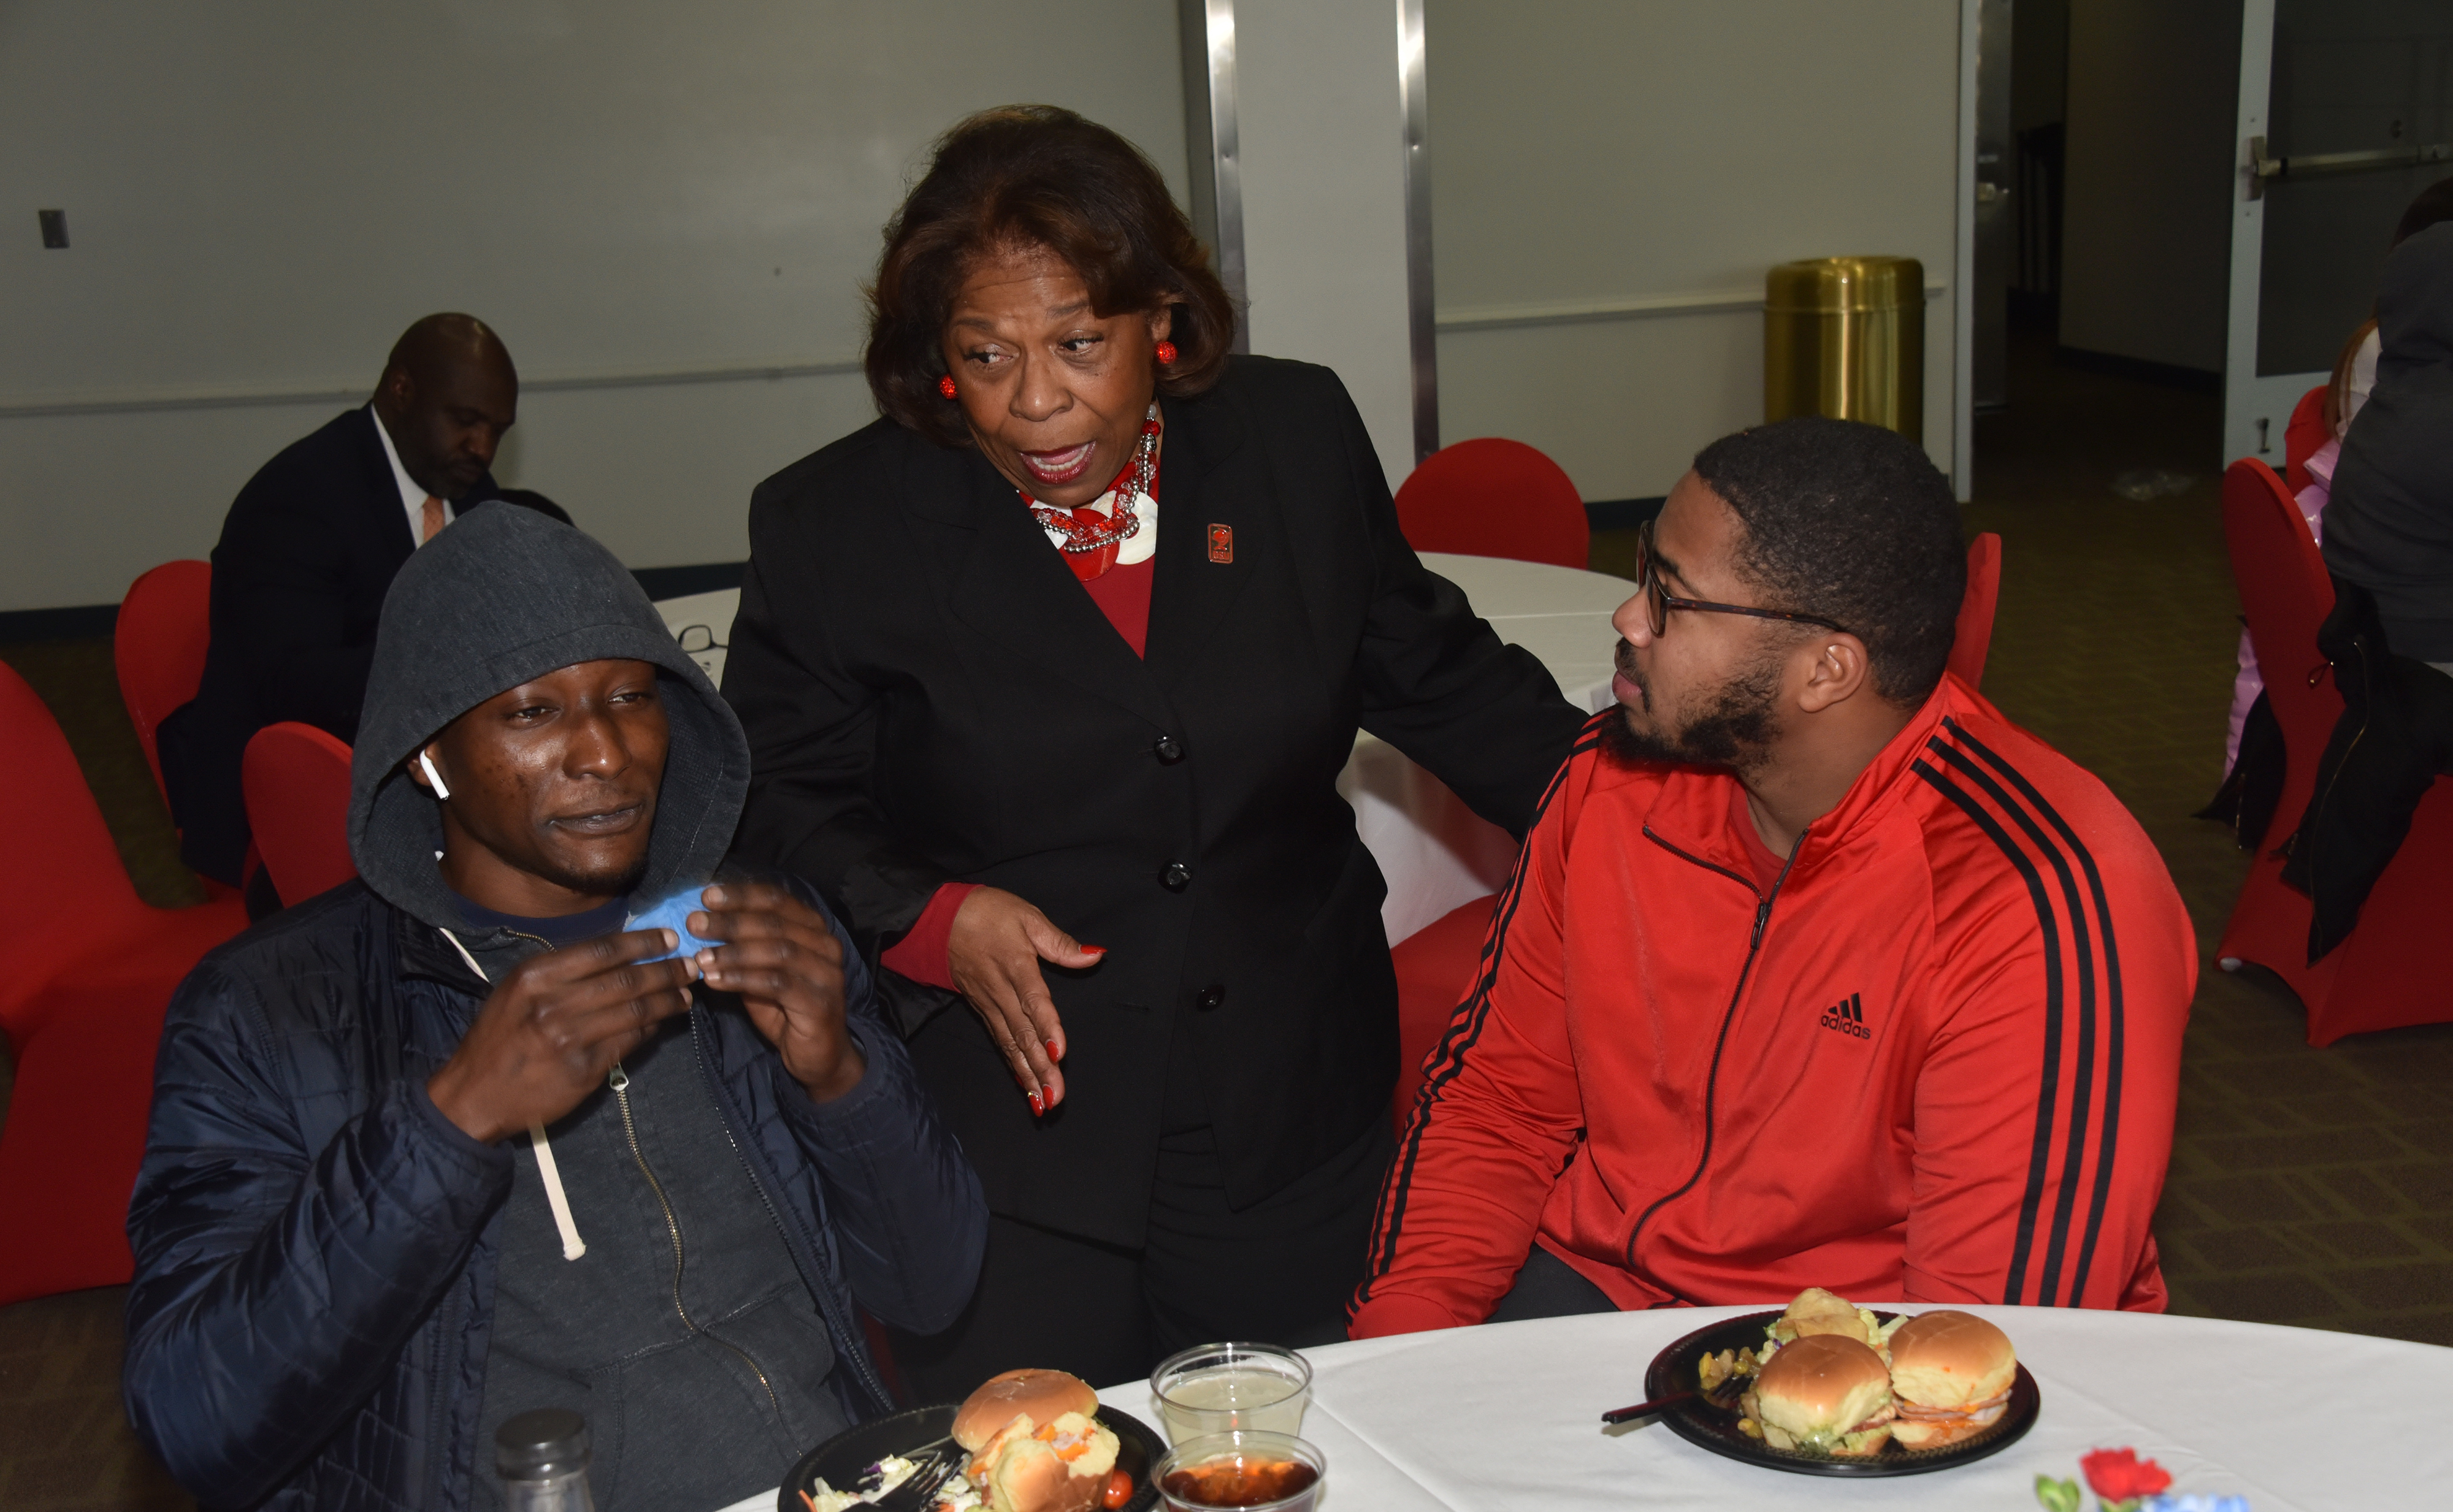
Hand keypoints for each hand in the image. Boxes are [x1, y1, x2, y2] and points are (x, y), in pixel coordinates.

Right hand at [427, 929, 700, 1142]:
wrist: (473, 1095)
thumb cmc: (498, 1039)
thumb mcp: (517, 992)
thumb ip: (562, 972)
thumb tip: (619, 953)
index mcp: (536, 977)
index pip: (602, 950)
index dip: (642, 943)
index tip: (670, 939)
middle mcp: (553, 1004)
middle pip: (626, 979)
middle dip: (666, 970)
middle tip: (692, 965)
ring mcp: (569, 1038)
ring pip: (635, 1010)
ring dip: (667, 1000)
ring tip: (686, 993)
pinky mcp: (583, 1070)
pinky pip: (629, 1042)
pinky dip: (651, 1028)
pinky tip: (662, 1021)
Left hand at [688, 881, 865, 1102]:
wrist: (820, 1055)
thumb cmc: (786, 1010)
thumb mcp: (759, 973)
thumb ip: (740, 950)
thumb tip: (700, 927)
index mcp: (813, 928)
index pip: (777, 900)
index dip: (741, 895)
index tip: (706, 896)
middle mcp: (825, 945)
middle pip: (775, 922)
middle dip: (731, 921)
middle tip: (695, 923)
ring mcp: (827, 973)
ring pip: (777, 951)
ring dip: (733, 952)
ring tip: (700, 957)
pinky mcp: (820, 1002)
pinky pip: (777, 983)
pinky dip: (741, 979)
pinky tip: (714, 980)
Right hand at [944, 886, 1103, 1112]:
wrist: (938, 919)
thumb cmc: (987, 913)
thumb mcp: (1027, 917)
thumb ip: (1060, 942)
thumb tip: (1095, 955)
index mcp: (1015, 965)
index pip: (1033, 1001)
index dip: (1046, 1027)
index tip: (1058, 1053)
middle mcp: (1000, 991)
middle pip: (1022, 1033)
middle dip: (1039, 1067)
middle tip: (1055, 1096)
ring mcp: (988, 1004)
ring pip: (1010, 1044)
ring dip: (1027, 1075)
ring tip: (1043, 1103)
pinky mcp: (981, 1010)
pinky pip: (999, 1042)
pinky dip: (1012, 1066)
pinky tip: (1024, 1086)